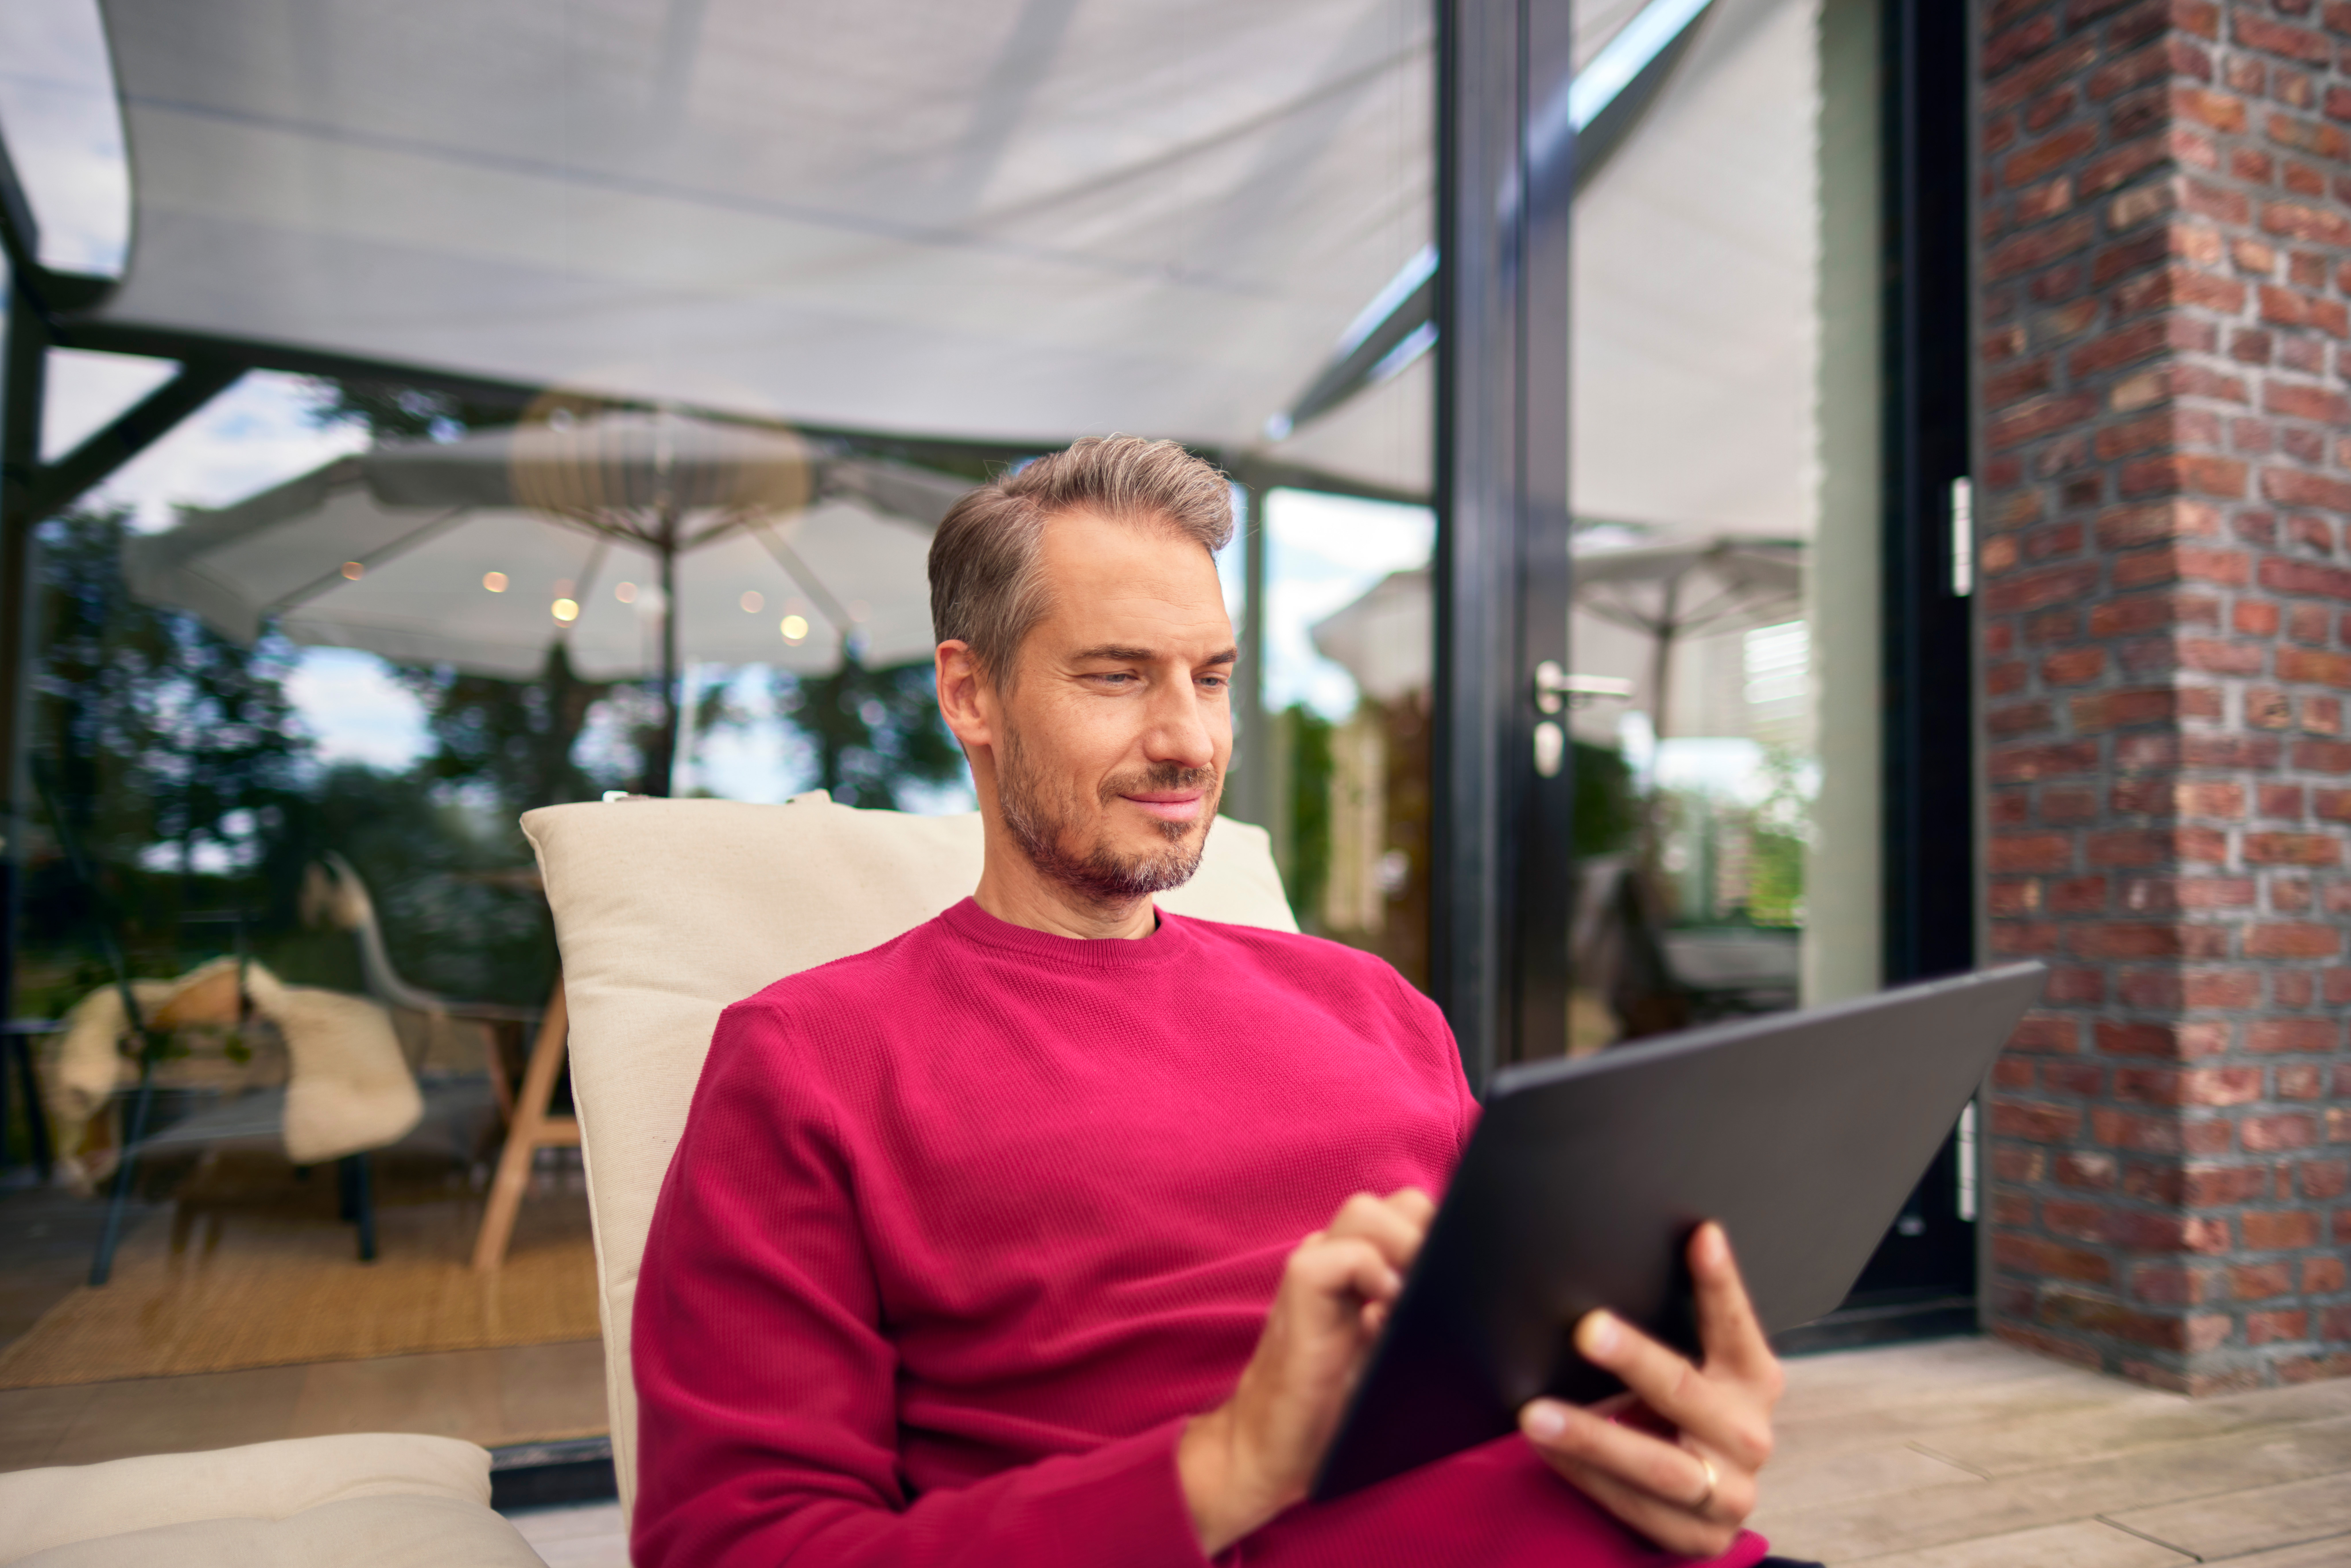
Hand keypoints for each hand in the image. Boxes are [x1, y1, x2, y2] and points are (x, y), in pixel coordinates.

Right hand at [1178, 1188, 1433, 1553]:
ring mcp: (1313, 1268)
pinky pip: (1334, 1256)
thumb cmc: (1337, 1409)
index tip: (1467, 1268)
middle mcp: (1338, 1257)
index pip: (1414, 1214)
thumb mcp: (1393, 1357)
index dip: (1444, 1231)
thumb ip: (1417, 1315)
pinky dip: (1367, 1271)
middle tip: (1447, 1282)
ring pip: (1363, 1212)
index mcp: (1365, 1268)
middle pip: (1396, 1203)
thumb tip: (1469, 1289)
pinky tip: (1386, 1309)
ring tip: (1421, 1292)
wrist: (1272, 1448)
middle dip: (1429, 1232)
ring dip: (1403, 1244)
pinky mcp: (1296, 1292)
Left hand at [1517, 1222, 1782, 1557]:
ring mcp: (1729, 1491)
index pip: (1736, 1324)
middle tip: (1585, 1328)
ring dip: (1591, 1436)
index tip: (1701, 1234)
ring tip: (1534, 1414)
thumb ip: (1671, 1325)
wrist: (1707, 1496)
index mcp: (1753, 1379)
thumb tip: (1612, 1266)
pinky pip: (1632, 1504)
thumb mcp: (1693, 1367)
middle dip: (1634, 1359)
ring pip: (1656, 1464)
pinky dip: (1585, 1476)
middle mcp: (1749, 1434)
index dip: (1720, 1282)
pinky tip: (1546, 1450)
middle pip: (1686, 1392)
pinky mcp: (1699, 1535)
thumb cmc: (1684, 1410)